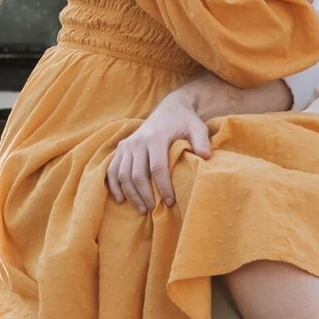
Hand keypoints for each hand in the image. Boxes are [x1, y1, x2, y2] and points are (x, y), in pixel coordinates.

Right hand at [106, 92, 212, 211]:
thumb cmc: (185, 121)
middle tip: (154, 210)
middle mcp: (138, 141)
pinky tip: (121, 200)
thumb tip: (206, 157)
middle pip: (137, 174)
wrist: (170, 108)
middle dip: (146, 195)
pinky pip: (112, 169)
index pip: (157, 167)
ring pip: (123, 175)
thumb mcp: (197, 127)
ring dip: (131, 194)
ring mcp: (127, 144)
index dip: (163, 187)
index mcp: (156, 137)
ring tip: (143, 210)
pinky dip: (114, 185)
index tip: (170, 202)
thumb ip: (201, 141)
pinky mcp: (121, 147)